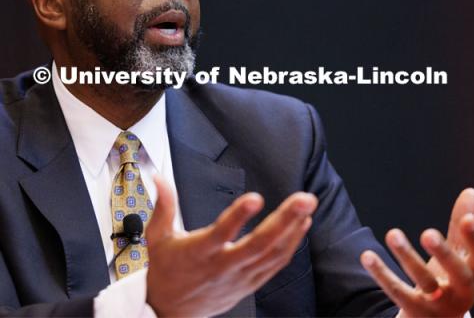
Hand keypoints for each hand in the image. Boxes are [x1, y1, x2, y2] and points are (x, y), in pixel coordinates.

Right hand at [145, 176, 317, 316]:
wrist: (170, 312)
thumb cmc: (166, 270)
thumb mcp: (158, 237)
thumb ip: (163, 205)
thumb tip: (159, 177)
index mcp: (199, 252)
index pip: (221, 233)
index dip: (238, 217)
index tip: (255, 198)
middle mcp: (223, 266)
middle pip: (259, 244)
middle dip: (284, 220)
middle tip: (303, 199)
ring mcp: (240, 277)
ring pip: (272, 254)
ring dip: (293, 229)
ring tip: (307, 205)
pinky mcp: (249, 284)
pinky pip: (275, 265)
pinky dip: (291, 245)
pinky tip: (302, 225)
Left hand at [360, 188, 473, 317]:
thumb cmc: (450, 280)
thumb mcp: (460, 255)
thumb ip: (461, 225)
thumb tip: (471, 191)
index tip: (468, 218)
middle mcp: (461, 292)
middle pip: (457, 273)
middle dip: (444, 253)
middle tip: (428, 233)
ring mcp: (439, 304)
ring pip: (423, 281)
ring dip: (407, 256)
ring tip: (392, 233)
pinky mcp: (414, 310)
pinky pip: (397, 291)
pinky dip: (381, 273)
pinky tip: (366, 255)